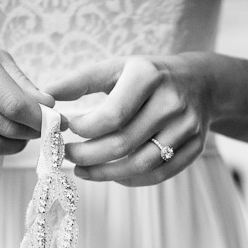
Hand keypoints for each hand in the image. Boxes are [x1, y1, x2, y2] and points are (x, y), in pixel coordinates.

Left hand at [44, 55, 210, 185]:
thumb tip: (46, 95)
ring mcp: (187, 127)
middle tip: (66, 156)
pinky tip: (112, 175)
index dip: (83, 130)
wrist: (201, 83)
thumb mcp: (117, 67)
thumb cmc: (148, 76)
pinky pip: (158, 174)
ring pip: (140, 164)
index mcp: (148, 76)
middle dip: (87, 155)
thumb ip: (81, 81)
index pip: (111, 115)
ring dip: (104, 173)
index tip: (64, 131)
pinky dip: (130, 179)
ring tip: (82, 170)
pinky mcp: (195, 147)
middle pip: (122, 144)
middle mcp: (171, 101)